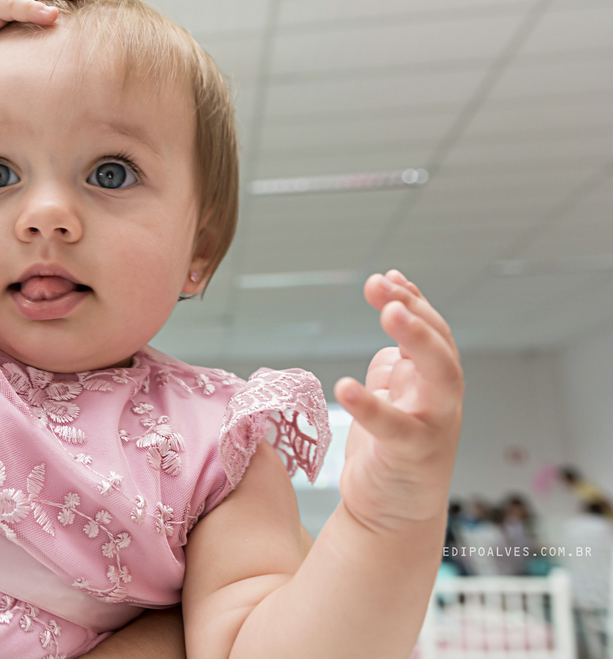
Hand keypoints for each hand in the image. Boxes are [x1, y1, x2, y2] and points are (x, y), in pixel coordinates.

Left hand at [334, 270, 463, 533]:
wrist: (390, 509)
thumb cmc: (390, 449)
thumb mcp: (393, 393)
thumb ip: (396, 359)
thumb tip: (393, 311)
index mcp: (431, 380)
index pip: (431, 331)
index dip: (413, 301)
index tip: (387, 277)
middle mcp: (440, 398)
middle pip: (441, 346)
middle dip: (416, 311)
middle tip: (383, 287)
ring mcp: (434, 426)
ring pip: (441, 377)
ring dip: (418, 340)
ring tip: (389, 311)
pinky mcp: (414, 455)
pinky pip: (397, 428)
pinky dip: (372, 406)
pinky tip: (345, 386)